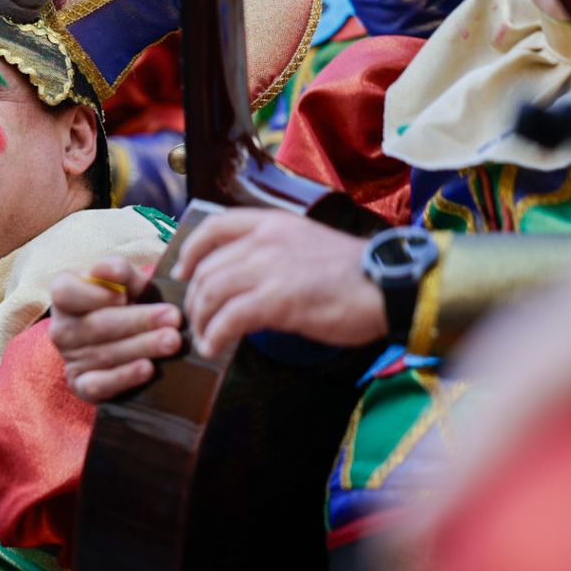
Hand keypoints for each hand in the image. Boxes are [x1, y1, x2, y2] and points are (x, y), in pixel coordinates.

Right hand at [50, 256, 181, 402]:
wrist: (128, 338)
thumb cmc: (128, 302)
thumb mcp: (127, 282)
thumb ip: (120, 272)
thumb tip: (108, 270)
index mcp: (64, 295)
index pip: (65, 292)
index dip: (92, 295)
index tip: (123, 297)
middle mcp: (61, 328)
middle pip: (94, 325)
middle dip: (137, 321)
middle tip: (173, 318)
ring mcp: (69, 358)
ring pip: (103, 354)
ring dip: (141, 347)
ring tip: (173, 341)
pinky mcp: (81, 385)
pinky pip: (98, 385)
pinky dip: (124, 377)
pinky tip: (147, 368)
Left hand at [174, 209, 382, 357]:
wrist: (389, 287)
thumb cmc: (352, 273)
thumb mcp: (305, 245)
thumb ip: (270, 254)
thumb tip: (240, 279)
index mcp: (272, 223)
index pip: (214, 227)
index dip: (190, 251)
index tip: (181, 272)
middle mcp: (265, 241)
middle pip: (207, 268)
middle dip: (194, 297)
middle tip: (196, 318)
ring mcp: (270, 269)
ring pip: (211, 293)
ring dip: (201, 319)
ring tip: (204, 336)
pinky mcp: (277, 300)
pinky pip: (228, 319)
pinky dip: (214, 335)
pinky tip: (214, 347)